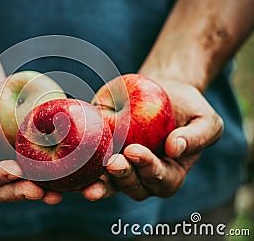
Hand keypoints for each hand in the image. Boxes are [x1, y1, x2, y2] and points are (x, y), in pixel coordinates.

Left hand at [82, 79, 223, 200]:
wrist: (162, 92)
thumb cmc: (187, 109)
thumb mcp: (205, 119)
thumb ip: (197, 136)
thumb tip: (175, 148)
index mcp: (171, 173)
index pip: (161, 179)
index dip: (148, 169)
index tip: (135, 151)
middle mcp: (145, 177)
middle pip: (134, 187)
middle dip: (123, 177)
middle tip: (112, 162)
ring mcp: (124, 168)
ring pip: (111, 185)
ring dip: (100, 184)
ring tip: (89, 179)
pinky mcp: (105, 155)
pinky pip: (93, 168)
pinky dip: (83, 171)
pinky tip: (73, 166)